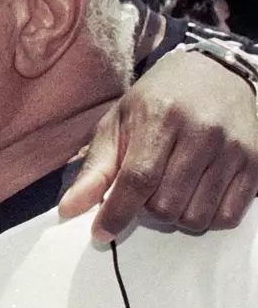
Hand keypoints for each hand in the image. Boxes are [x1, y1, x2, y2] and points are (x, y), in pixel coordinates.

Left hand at [60, 50, 257, 239]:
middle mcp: (202, 133)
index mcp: (161, 118)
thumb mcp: (118, 123)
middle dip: (147, 209)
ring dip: (175, 214)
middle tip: (145, 189)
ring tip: (170, 188)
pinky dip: (205, 216)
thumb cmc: (158, 100)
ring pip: (196, 216)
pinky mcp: (255, 164)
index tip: (101, 233)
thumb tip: (68, 210)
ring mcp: (233, 150)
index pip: (137, 180)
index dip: (116, 213)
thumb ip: (95, 169)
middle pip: (166, 205)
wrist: (215, 74)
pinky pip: (227, 216)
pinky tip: (196, 194)